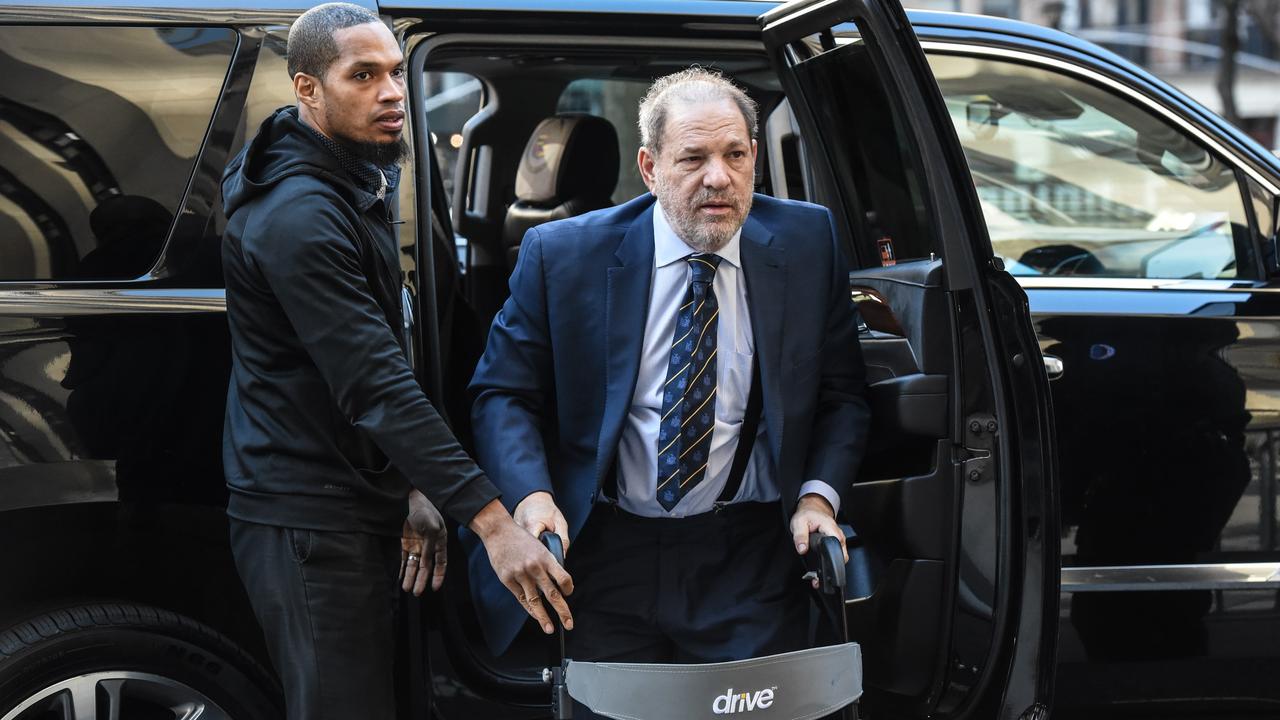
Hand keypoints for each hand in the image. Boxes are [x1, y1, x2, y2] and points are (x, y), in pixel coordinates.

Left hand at [400, 490, 447, 595]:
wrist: (412, 500)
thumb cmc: (426, 511)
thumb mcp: (432, 528)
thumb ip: (429, 546)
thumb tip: (426, 564)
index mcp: (439, 543)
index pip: (440, 563)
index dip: (438, 576)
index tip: (434, 588)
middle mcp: (428, 547)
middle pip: (425, 568)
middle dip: (421, 580)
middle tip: (416, 592)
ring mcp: (417, 546)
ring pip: (414, 565)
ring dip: (410, 577)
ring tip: (406, 588)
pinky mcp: (406, 543)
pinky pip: (404, 559)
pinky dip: (402, 569)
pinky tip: (401, 579)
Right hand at [470, 500, 573, 633]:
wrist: (499, 531)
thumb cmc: (521, 539)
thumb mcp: (540, 546)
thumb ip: (547, 564)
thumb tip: (556, 583)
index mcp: (546, 558)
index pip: (563, 578)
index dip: (568, 588)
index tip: (569, 594)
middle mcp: (535, 567)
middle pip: (552, 594)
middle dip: (562, 611)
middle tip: (569, 624)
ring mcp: (521, 574)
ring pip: (535, 601)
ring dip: (543, 617)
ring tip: (549, 628)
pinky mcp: (508, 579)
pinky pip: (521, 598)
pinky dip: (529, 608)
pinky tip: (535, 615)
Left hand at [790, 493, 847, 588]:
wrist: (812, 508)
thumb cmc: (807, 514)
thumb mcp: (799, 523)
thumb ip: (800, 536)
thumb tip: (802, 549)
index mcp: (832, 530)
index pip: (838, 549)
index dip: (831, 561)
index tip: (823, 569)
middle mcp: (838, 536)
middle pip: (842, 557)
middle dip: (830, 568)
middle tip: (817, 577)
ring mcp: (839, 540)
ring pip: (840, 558)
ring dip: (829, 567)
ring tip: (817, 577)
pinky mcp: (835, 544)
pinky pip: (836, 555)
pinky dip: (828, 562)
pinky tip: (819, 570)